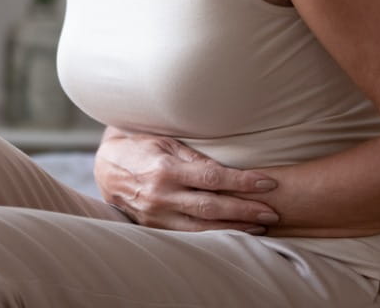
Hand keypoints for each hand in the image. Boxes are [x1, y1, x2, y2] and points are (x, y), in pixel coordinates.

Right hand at [94, 128, 279, 232]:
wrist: (106, 167)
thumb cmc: (141, 147)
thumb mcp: (166, 142)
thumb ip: (195, 156)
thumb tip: (228, 169)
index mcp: (166, 169)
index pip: (213, 178)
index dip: (243, 182)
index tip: (268, 183)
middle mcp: (162, 194)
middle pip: (212, 207)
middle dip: (246, 210)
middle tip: (273, 211)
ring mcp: (157, 215)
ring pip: (203, 228)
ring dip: (235, 228)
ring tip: (260, 225)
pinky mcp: (154, 227)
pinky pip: (189, 236)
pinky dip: (213, 236)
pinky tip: (233, 233)